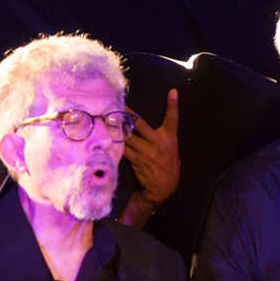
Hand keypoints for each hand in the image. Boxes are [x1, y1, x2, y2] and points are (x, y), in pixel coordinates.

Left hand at [120, 89, 179, 227]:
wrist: (162, 189)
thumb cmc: (167, 166)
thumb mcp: (172, 150)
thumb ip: (163, 138)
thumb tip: (150, 127)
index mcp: (169, 138)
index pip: (173, 118)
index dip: (173, 104)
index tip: (172, 91)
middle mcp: (158, 143)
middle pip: (140, 124)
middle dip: (128, 114)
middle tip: (118, 104)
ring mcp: (146, 152)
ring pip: (128, 136)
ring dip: (117, 128)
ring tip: (106, 118)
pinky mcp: (136, 161)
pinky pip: (123, 148)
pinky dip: (115, 142)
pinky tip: (108, 137)